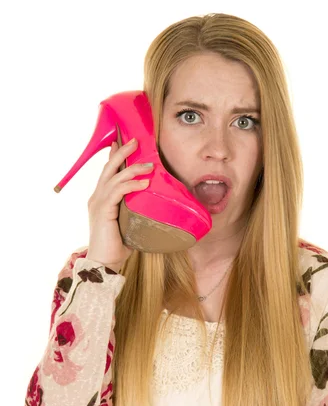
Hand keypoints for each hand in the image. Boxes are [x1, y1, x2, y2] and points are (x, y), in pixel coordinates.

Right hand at [86, 138, 152, 271]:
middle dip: (122, 152)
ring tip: (150, 165)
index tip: (122, 143)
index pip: (107, 174)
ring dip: (133, 168)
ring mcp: (98, 203)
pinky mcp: (104, 210)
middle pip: (109, 168)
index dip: (114, 157)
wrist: (104, 263)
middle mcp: (97, 198)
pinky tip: (145, 183)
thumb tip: (153, 207)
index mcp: (101, 200)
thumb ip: (134, 213)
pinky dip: (132, 185)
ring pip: (115, 177)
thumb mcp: (128, 224)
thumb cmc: (117, 247)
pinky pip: (118, 191)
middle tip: (135, 141)